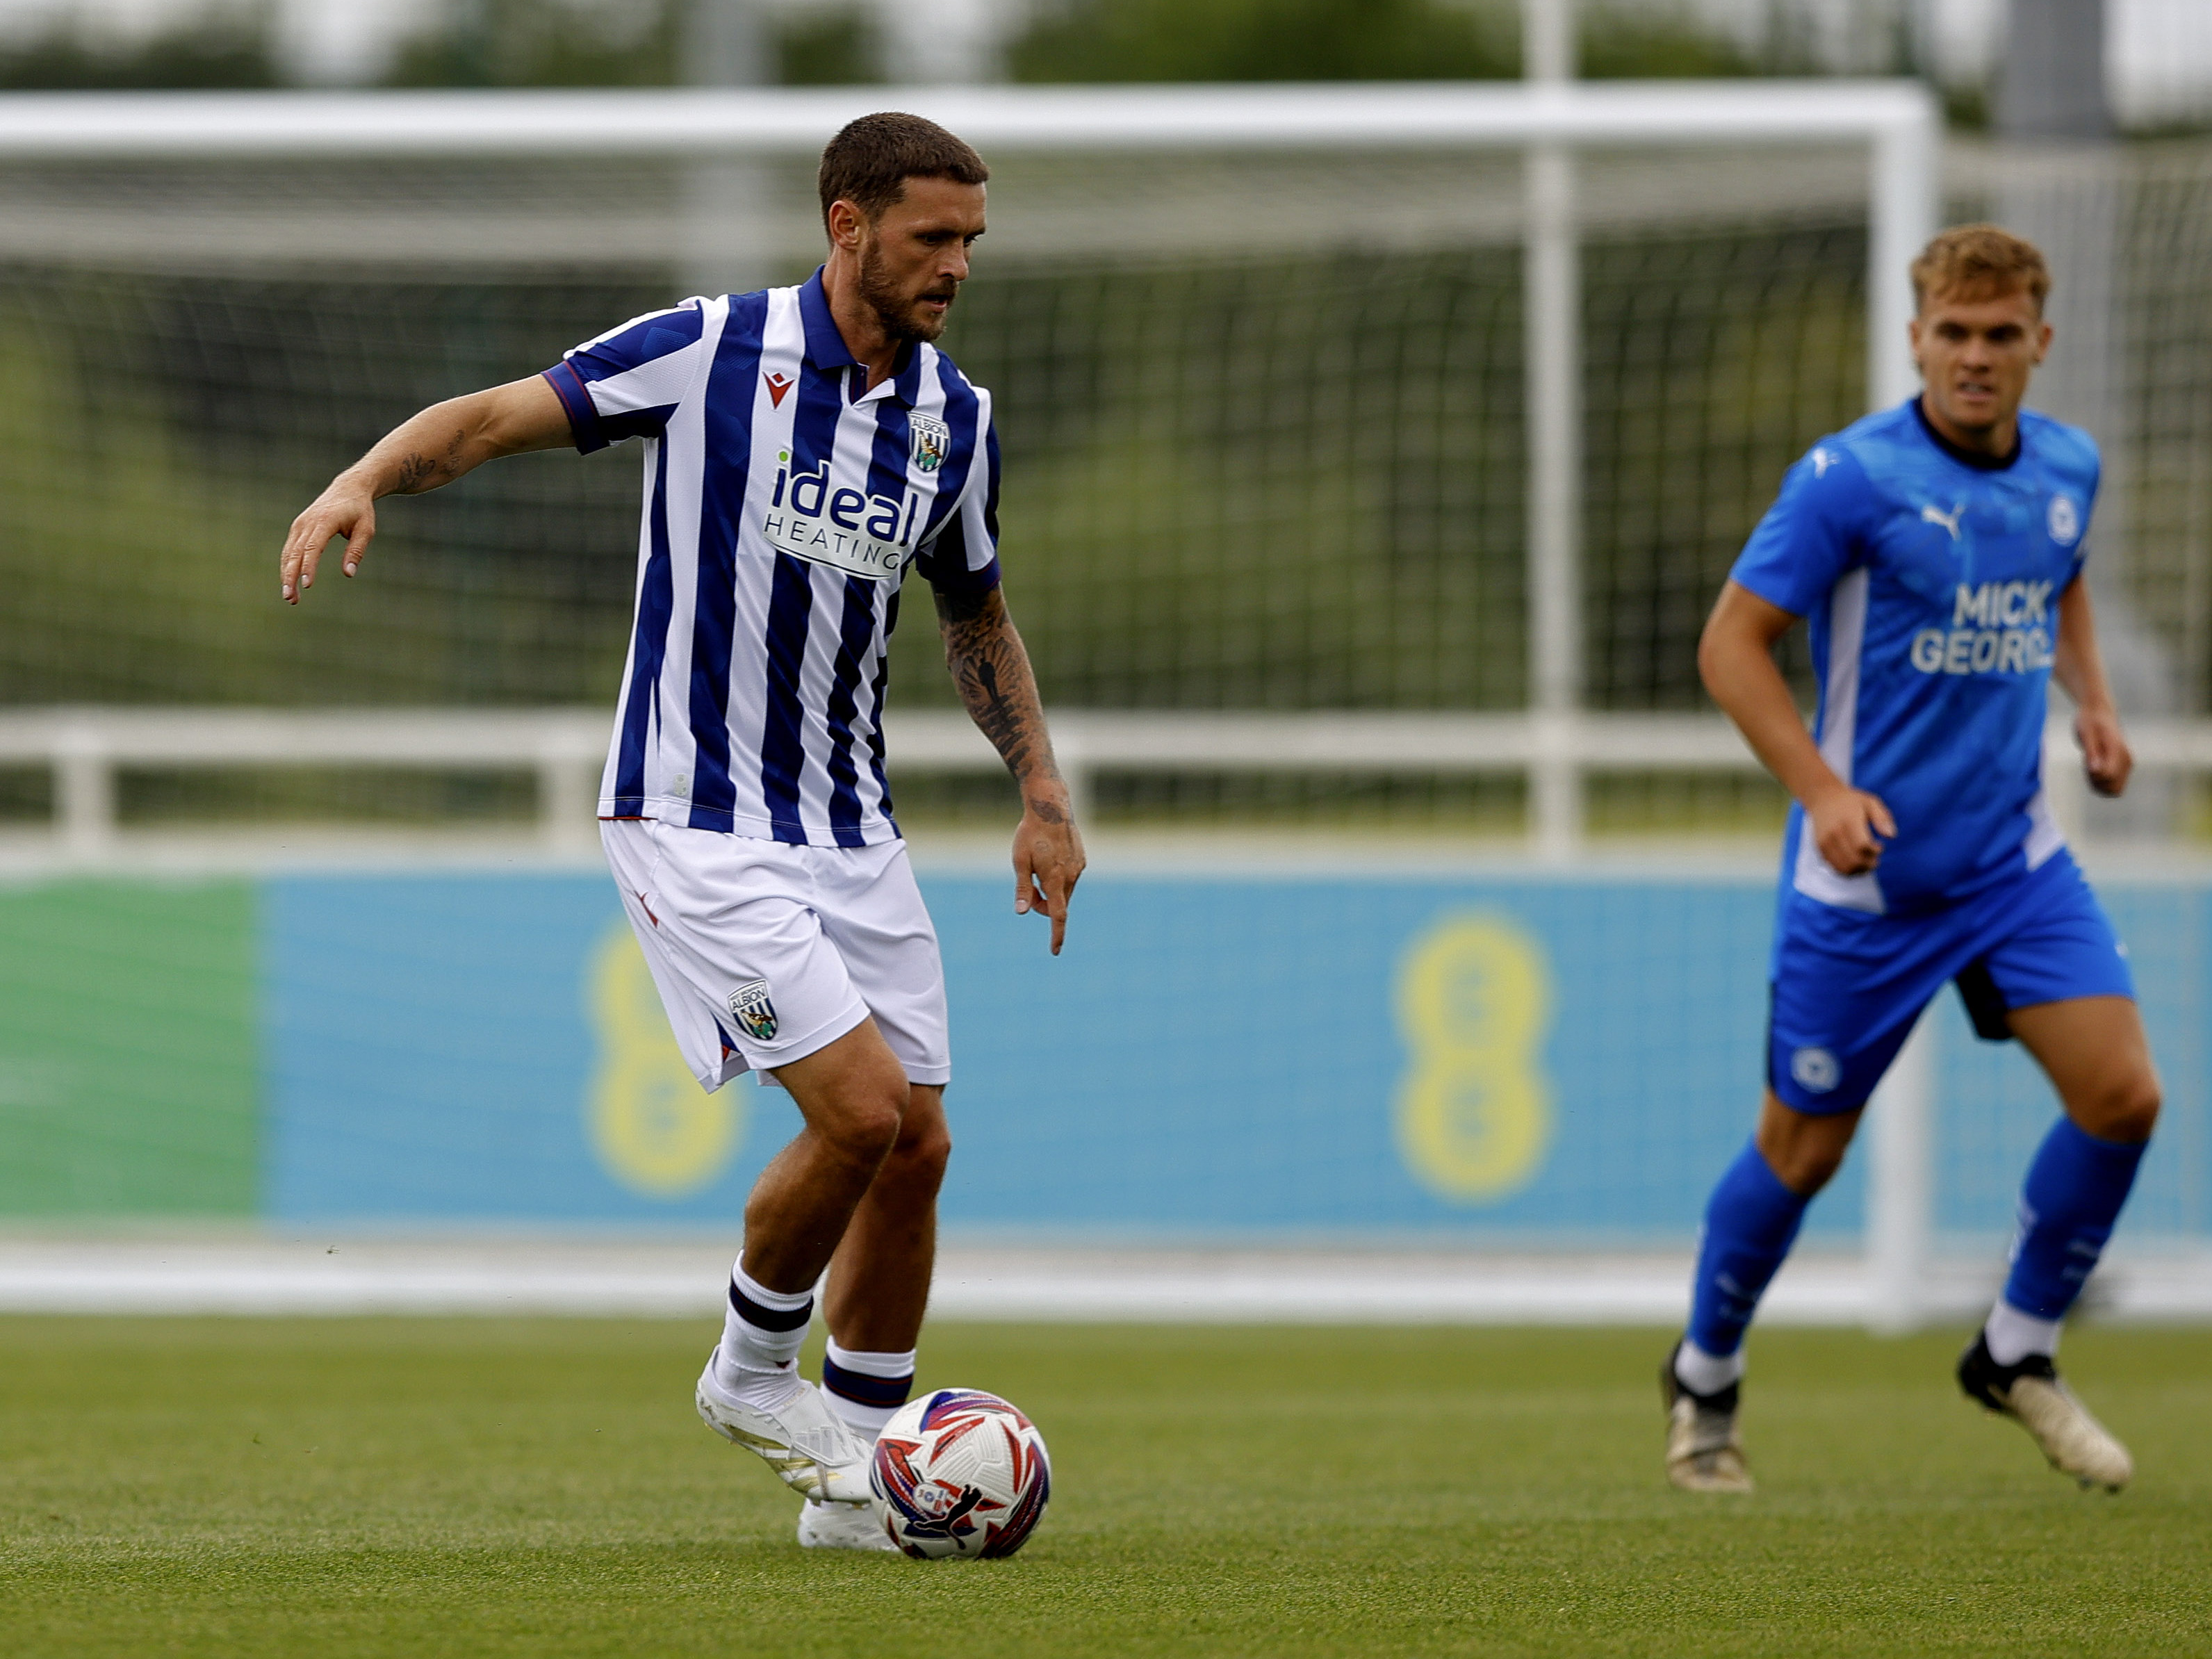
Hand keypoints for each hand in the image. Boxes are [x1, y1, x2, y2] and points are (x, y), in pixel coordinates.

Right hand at [280, 473, 376, 603]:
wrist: (348, 488)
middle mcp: (307, 522)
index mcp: (325, 521)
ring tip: (290, 598)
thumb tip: (348, 574)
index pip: (313, 547)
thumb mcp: (366, 530)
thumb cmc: (360, 511)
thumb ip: (356, 551)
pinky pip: (290, 549)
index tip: (306, 585)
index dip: (308, 567)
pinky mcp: (298, 528)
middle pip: (295, 553)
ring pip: (289, 553)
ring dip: (287, 575)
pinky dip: (288, 566)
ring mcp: (300, 524)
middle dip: (290, 577)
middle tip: (291, 599)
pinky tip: (290, 582)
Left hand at [1012, 785, 1083, 954]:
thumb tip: (1021, 912)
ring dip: (1050, 891)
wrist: (1051, 808)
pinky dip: (1058, 879)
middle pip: (1058, 904)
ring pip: (1064, 892)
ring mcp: (1078, 867)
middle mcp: (1070, 876)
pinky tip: (1048, 859)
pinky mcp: (1081, 859)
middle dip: (1043, 905)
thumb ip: (1022, 888)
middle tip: (1027, 890)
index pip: (1057, 915)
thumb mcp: (1019, 861)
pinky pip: (1069, 878)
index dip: (1056, 935)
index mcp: (1055, 879)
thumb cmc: (1030, 834)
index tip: (1055, 951)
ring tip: (1037, 867)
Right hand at [1806, 784, 1894, 875]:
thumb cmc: (1851, 801)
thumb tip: (1891, 836)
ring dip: (1859, 870)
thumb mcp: (1870, 802)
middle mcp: (1834, 833)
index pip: (1862, 846)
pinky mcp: (1820, 848)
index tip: (1880, 846)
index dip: (1875, 852)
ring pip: (1844, 868)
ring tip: (1866, 863)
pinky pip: (1835, 867)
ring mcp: (1825, 842)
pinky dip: (1848, 870)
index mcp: (1849, 821)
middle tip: (1875, 858)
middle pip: (1853, 860)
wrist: (1822, 798)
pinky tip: (1854, 862)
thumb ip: (1882, 818)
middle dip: (1869, 864)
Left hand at [2075, 706, 2130, 797]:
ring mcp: (2126, 765)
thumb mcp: (2086, 734)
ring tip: (2090, 765)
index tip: (2087, 763)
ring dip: (2098, 784)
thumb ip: (2091, 752)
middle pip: (2113, 789)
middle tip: (2088, 765)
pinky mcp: (2122, 768)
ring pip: (2113, 790)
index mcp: (2118, 751)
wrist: (2099, 713)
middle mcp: (2126, 760)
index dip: (2093, 776)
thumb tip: (2095, 770)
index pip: (2108, 776)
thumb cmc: (2090, 722)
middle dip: (2096, 783)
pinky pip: (2112, 785)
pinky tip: (2093, 768)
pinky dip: (2100, 783)